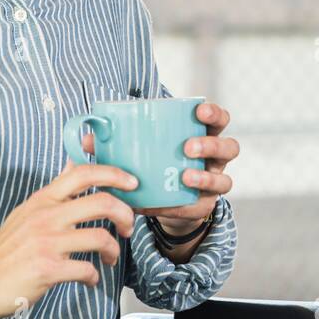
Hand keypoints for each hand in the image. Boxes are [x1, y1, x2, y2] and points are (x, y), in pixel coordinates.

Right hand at [0, 161, 137, 318]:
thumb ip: (54, 191)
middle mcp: (46, 216)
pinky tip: (89, 279)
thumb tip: (73, 163)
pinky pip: (87, 269)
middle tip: (128, 227)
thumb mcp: (28, 211)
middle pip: (102, 203)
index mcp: (43, 200)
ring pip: (100, 237)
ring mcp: (47, 243)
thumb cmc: (6, 249)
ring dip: (114, 250)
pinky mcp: (47, 269)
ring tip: (110, 258)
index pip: (83, 173)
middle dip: (125, 215)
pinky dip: (94, 276)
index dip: (114, 174)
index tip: (133, 183)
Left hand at [131, 102, 238, 234]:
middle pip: (229, 147)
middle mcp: (214, 160)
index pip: (220, 120)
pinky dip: (182, 205)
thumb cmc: (156, 166)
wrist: (165, 203)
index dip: (214, 114)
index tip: (199, 111)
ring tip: (185, 177)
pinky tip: (165, 204)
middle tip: (188, 147)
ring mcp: (214, 184)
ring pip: (225, 180)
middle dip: (211, 145)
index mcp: (203, 136)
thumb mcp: (144, 151)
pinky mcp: (204, 206)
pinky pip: (202, 206)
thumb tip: (89, 138)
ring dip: (206, 177)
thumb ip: (120, 144)